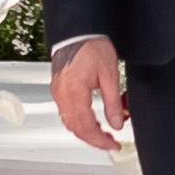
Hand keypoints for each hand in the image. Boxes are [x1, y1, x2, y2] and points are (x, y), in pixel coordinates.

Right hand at [51, 36, 128, 153]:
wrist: (77, 30)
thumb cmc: (91, 46)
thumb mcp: (110, 74)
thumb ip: (113, 102)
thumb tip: (117, 123)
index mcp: (74, 93)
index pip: (87, 127)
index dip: (100, 140)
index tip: (113, 144)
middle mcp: (62, 95)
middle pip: (76, 129)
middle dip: (94, 140)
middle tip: (110, 142)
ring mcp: (58, 92)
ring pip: (69, 123)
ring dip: (86, 132)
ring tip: (103, 133)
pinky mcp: (58, 88)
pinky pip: (66, 113)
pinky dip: (79, 121)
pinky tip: (91, 120)